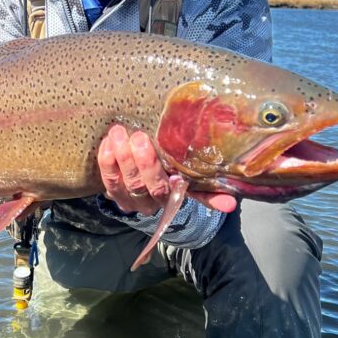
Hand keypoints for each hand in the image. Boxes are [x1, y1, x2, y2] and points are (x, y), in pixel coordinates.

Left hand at [98, 124, 235, 214]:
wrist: (139, 180)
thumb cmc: (169, 174)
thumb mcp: (188, 181)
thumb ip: (207, 190)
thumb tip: (232, 204)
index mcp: (170, 198)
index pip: (172, 192)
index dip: (165, 180)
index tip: (175, 174)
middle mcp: (149, 202)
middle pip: (144, 186)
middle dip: (142, 162)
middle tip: (139, 137)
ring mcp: (128, 199)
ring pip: (123, 182)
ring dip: (120, 158)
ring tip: (119, 133)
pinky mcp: (111, 192)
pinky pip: (107, 179)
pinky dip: (106, 160)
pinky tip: (108, 141)